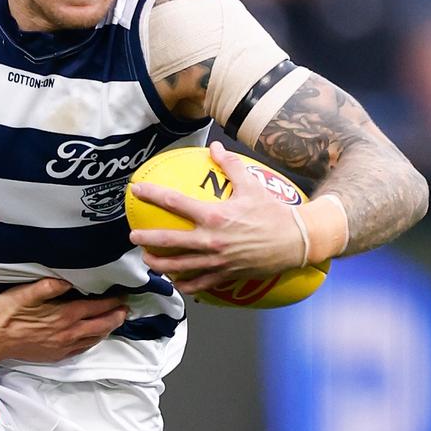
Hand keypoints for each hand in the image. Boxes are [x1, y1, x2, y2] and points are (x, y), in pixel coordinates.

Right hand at [0, 278, 127, 361]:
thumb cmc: (8, 314)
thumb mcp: (25, 293)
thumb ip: (48, 286)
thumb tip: (68, 280)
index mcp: (64, 315)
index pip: (95, 307)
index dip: (111, 301)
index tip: (122, 295)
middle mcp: (68, 332)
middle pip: (101, 324)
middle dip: (116, 316)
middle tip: (126, 308)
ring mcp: (64, 346)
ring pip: (95, 337)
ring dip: (108, 328)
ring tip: (116, 320)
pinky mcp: (57, 355)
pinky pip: (83, 348)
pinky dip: (94, 340)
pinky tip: (95, 336)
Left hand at [128, 141, 304, 294]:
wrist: (297, 242)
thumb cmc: (273, 213)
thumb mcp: (252, 185)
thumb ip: (229, 165)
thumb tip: (214, 147)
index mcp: (215, 216)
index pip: (174, 202)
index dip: (152, 195)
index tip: (136, 191)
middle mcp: (212, 240)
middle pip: (168, 242)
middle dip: (146, 239)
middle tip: (133, 236)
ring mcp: (217, 261)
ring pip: (178, 267)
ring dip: (159, 264)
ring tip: (147, 260)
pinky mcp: (226, 276)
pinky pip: (199, 284)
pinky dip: (184, 283)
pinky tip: (175, 280)